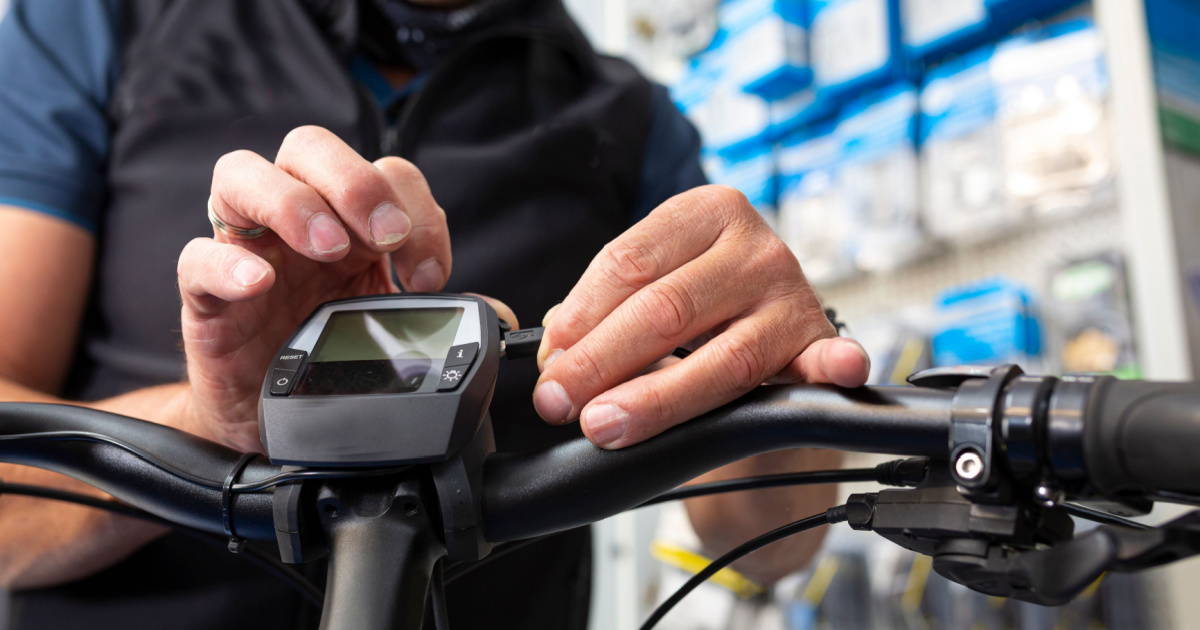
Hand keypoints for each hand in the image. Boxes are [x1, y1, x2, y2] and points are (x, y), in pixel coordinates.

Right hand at [175, 126, 451, 451]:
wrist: (270, 424)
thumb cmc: (329, 361)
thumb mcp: (392, 334)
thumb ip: (439, 315)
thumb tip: (499, 317)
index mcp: (350, 221)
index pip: (385, 173)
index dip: (415, 209)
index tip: (427, 273)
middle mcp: (295, 220)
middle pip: (310, 147)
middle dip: (355, 182)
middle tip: (385, 236)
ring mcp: (246, 250)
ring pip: (242, 176)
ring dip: (293, 202)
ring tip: (328, 247)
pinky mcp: (204, 297)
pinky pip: (197, 258)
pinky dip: (226, 262)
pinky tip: (258, 282)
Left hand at [534, 185, 869, 448]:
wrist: (771, 335)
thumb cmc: (698, 312)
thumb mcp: (652, 291)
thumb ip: (602, 314)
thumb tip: (555, 355)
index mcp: (704, 212)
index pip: (627, 262)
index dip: (579, 318)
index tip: (548, 361)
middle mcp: (754, 246)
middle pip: (664, 307)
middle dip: (600, 362)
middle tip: (559, 402)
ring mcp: (792, 295)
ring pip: (721, 357)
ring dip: (657, 398)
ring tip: (605, 424)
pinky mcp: (821, 344)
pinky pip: (824, 361)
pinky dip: (831, 366)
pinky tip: (836, 369)